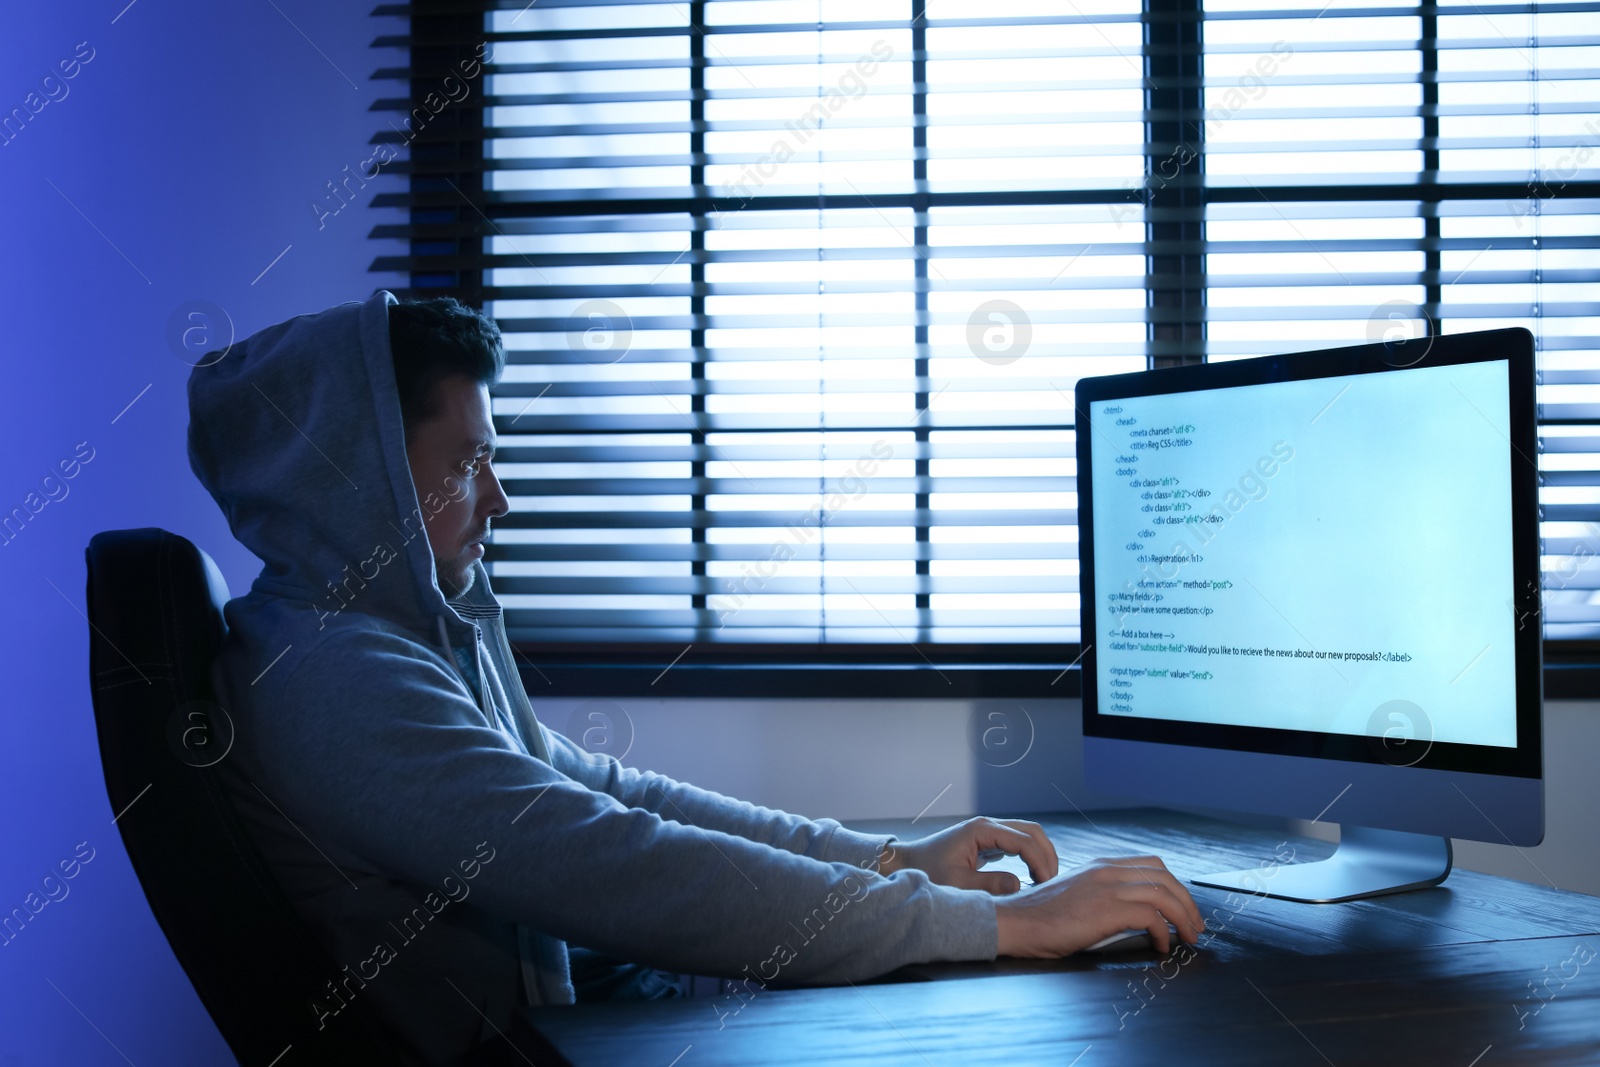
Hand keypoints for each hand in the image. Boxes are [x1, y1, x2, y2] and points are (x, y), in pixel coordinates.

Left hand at [877, 816, 1058, 894]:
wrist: (907, 864)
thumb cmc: (929, 872)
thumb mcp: (958, 884)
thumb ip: (990, 885)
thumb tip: (1020, 886)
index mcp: (982, 830)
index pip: (1024, 841)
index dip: (1040, 862)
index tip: (1047, 886)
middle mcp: (988, 826)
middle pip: (1032, 831)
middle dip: (1047, 855)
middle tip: (1054, 882)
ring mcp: (989, 831)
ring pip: (1028, 835)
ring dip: (1041, 854)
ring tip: (1046, 881)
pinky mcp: (988, 841)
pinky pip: (1018, 842)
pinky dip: (1031, 856)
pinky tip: (1034, 876)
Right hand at [993, 855, 1204, 956]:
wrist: (1014, 922)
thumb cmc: (1040, 916)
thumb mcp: (1075, 894)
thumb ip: (1101, 894)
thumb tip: (1131, 914)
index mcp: (1100, 865)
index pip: (1152, 866)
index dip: (1175, 887)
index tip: (1183, 909)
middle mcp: (1107, 870)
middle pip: (1165, 877)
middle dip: (1187, 902)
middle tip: (1195, 926)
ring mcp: (1107, 886)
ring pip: (1164, 894)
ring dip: (1183, 918)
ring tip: (1188, 938)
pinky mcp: (1106, 908)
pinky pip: (1151, 916)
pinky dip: (1163, 932)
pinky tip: (1161, 946)